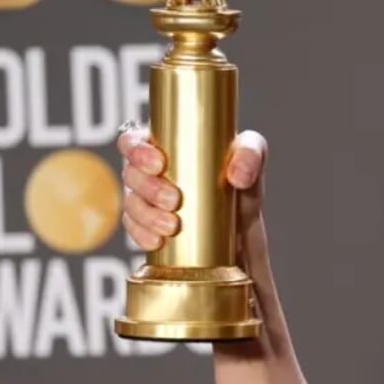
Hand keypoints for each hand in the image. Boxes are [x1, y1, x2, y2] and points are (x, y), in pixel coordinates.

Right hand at [116, 126, 270, 280]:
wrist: (242, 226)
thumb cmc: (242, 180)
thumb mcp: (253, 156)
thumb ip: (251, 153)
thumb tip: (237, 174)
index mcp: (165, 145)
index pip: (133, 141)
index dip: (137, 151)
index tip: (158, 164)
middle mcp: (149, 172)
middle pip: (130, 174)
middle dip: (148, 188)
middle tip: (173, 200)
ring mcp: (146, 201)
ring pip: (131, 204)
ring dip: (147, 215)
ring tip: (171, 226)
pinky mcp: (148, 228)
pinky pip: (135, 231)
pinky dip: (143, 236)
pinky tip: (157, 241)